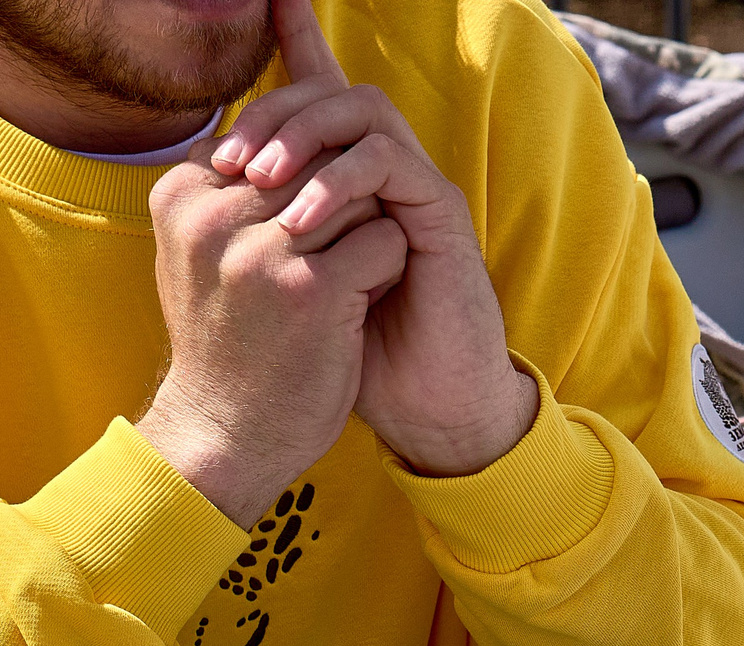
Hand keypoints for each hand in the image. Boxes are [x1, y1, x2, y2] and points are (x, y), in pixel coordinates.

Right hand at [137, 141, 407, 527]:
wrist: (228, 432)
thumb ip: (230, 193)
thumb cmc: (228, 342)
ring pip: (356, 194)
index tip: (303, 237)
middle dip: (344, 202)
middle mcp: (214, 215)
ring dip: (370, 233)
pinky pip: (385, 240)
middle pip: (318, 160)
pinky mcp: (314, 289)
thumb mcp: (203, 254)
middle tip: (342, 256)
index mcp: (182, 196)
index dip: (308, 183)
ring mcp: (263, 251)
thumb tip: (282, 129)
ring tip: (352, 279)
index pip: (273, 140)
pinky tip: (368, 302)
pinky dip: (391, 268)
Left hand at [209, 0, 536, 476]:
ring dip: (303, 135)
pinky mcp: (440, 212)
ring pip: (361, 110)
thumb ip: (259, 227)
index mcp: (347, 181)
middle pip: (329, 90)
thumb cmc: (357, 354)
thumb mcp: (288, 284)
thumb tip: (199, 184)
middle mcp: (384, 173)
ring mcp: (415, 187)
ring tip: (261, 183)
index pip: (319, 93)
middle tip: (228, 160)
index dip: (297, 40)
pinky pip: (389, 159)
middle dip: (270, 110)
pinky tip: (303, 219)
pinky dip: (339, 179)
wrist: (424, 404)